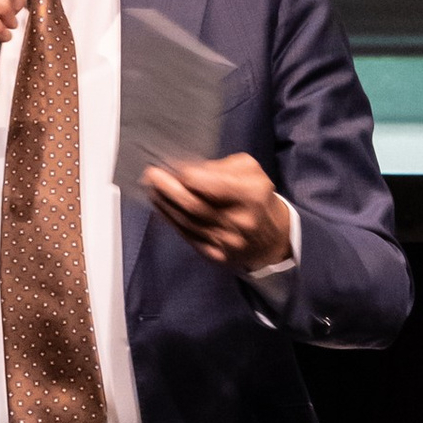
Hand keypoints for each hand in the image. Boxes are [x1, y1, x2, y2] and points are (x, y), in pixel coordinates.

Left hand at [142, 151, 295, 276]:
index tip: (170, 165)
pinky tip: (162, 208)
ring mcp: (227, 243)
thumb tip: (184, 170)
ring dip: (165, 204)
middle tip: (150, 176)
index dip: (185, 174)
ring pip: (186, 222)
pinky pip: (188, 236)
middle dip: (168, 189)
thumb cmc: (257, 196)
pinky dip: (171, 221)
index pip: (208, 184)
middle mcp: (239, 221)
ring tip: (152, 189)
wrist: (272, 239)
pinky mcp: (216, 256)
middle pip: (193, 205)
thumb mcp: (248, 171)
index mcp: (250, 194)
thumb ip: (218, 168)